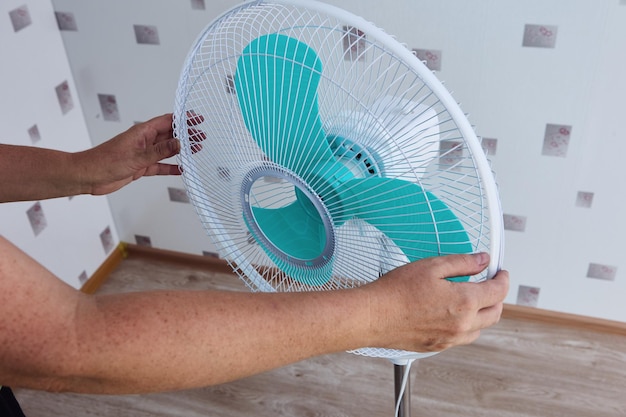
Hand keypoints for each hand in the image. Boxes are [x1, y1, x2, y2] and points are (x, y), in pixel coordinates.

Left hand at [79, 112, 204, 195]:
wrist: (88, 176)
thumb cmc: (105, 162)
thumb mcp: (137, 156)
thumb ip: (160, 151)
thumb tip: (180, 143)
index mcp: (142, 132)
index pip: (167, 121)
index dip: (182, 119)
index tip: (196, 119)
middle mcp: (144, 141)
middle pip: (169, 135)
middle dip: (185, 135)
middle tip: (201, 137)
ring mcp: (142, 154)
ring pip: (166, 150)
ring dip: (180, 150)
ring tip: (196, 150)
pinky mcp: (140, 167)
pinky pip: (160, 166)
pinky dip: (171, 167)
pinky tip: (181, 169)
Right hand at [364, 253, 508, 352]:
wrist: (373, 316)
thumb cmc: (396, 291)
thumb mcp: (432, 266)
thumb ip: (462, 263)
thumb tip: (482, 260)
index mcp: (465, 302)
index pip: (498, 291)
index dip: (503, 279)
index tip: (500, 272)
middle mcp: (462, 325)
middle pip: (495, 313)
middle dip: (497, 297)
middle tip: (489, 284)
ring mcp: (451, 339)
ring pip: (480, 328)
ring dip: (482, 313)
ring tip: (471, 298)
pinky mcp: (438, 347)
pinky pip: (463, 337)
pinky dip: (466, 325)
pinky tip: (452, 313)